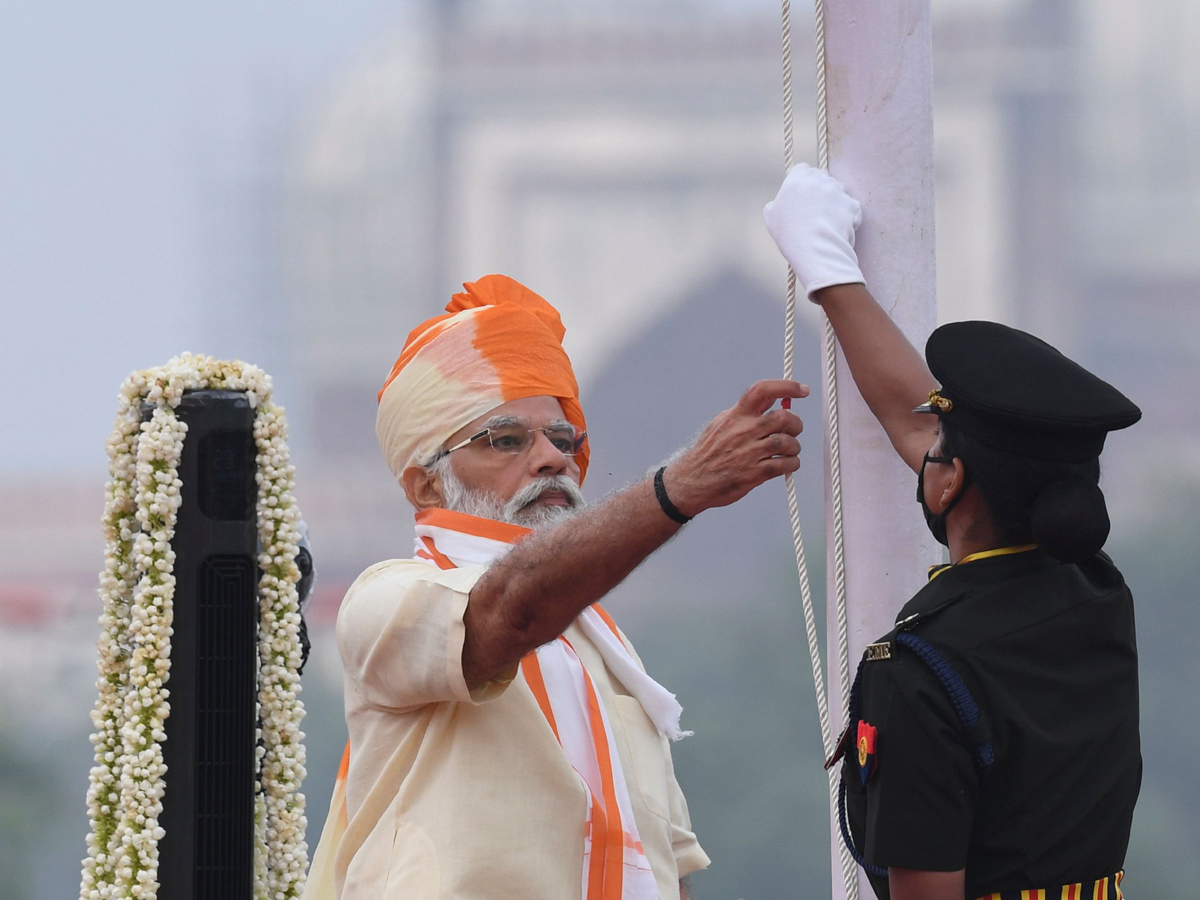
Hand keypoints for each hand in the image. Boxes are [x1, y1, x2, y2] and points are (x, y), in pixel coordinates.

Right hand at [663, 380, 807, 516]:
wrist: (692, 481)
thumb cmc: (709, 452)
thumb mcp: (722, 423)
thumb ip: (745, 411)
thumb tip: (772, 399)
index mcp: (736, 416)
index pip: (763, 391)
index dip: (787, 387)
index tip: (802, 390)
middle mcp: (743, 431)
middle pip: (784, 418)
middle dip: (796, 424)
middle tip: (793, 430)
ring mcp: (749, 453)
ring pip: (788, 443)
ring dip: (794, 447)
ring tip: (789, 451)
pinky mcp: (754, 474)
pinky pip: (785, 465)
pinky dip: (792, 464)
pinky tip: (788, 464)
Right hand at [763, 163, 863, 298]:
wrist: (816, 249)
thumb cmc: (790, 234)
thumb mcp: (771, 216)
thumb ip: (778, 200)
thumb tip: (783, 200)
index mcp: (797, 178)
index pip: (802, 169)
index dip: (802, 181)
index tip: (802, 194)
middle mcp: (819, 179)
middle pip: (822, 177)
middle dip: (820, 189)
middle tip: (815, 209)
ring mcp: (838, 190)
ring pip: (838, 191)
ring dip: (834, 201)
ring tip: (826, 222)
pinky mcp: (852, 203)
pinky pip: (849, 207)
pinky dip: (846, 216)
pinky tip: (837, 229)